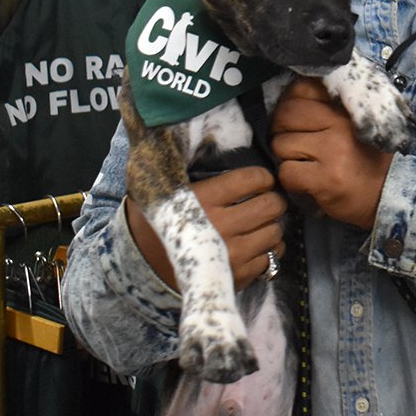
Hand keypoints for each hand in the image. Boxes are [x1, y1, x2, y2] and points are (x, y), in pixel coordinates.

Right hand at [126, 165, 286, 291]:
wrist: (140, 267)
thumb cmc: (156, 222)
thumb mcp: (164, 189)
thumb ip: (185, 167)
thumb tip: (205, 139)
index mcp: (204, 199)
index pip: (252, 179)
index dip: (262, 178)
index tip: (261, 181)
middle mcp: (220, 226)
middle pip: (270, 205)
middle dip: (273, 200)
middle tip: (267, 200)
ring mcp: (231, 253)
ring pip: (275, 232)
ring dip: (272, 225)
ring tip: (262, 223)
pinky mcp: (237, 276)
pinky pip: (270, 258)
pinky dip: (269, 251)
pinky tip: (257, 245)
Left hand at [269, 77, 392, 229]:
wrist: (388, 194)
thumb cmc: (368, 160)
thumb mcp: (354, 125)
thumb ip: (329, 109)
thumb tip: (290, 98)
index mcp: (345, 109)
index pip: (302, 89)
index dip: (289, 103)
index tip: (293, 118)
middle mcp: (339, 126)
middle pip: (286, 114)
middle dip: (280, 130)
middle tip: (291, 142)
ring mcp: (332, 152)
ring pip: (281, 143)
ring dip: (285, 157)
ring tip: (303, 164)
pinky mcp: (325, 179)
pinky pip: (286, 172)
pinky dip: (290, 180)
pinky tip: (305, 181)